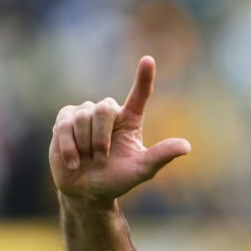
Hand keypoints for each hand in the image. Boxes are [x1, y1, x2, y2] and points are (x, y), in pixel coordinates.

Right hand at [49, 56, 190, 202]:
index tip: (148, 60)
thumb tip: (187, 146)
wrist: (86, 190)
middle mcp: (109, 113)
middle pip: (104, 108)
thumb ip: (161, 156)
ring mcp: (85, 114)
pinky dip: (69, 146)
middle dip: (101, 137)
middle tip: (102, 157)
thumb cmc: (117, 179)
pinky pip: (64, 125)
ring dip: (86, 144)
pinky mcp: (64, 120)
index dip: (144, 77)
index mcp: (130, 120)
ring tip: (88, 159)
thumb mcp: (142, 170)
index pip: (139, 95)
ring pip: (83, 116)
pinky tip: (74, 161)